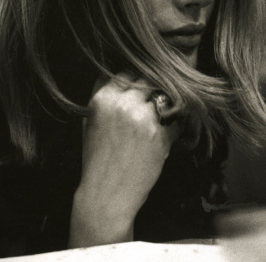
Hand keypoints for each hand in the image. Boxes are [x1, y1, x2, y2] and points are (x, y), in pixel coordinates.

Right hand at [68, 72, 178, 247]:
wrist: (106, 195)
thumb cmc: (96, 159)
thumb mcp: (90, 121)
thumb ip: (103, 96)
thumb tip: (118, 74)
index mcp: (103, 98)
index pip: (127, 70)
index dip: (137, 75)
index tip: (144, 80)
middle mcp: (123, 103)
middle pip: (148, 78)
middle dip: (153, 85)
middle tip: (156, 95)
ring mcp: (143, 118)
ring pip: (164, 96)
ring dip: (166, 104)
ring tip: (162, 116)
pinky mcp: (161, 135)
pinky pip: (175, 120)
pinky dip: (173, 127)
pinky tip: (164, 137)